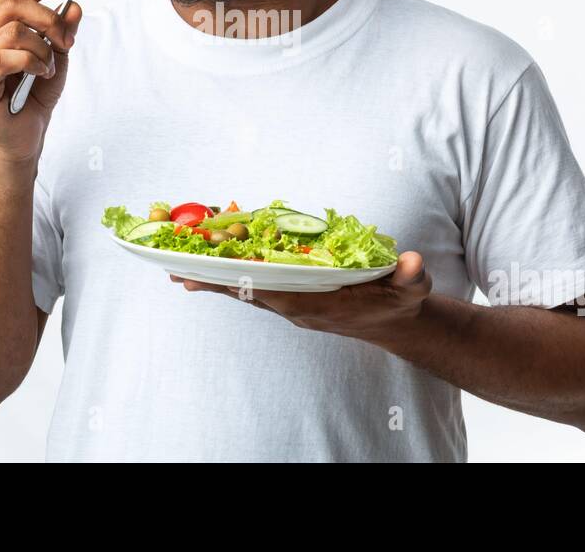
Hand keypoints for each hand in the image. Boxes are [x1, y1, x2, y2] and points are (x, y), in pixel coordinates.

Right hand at [0, 0, 83, 163]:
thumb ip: (62, 30)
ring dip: (42, 49)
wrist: (24, 135)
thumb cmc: (32, 96)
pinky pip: (6, 56)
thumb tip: (73, 5)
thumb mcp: (56, 56)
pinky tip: (40, 74)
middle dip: (49, 18)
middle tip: (66, 40)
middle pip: (13, 4)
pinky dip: (32, 62)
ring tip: (48, 67)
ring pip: (14, 30)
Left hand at [170, 252, 431, 343]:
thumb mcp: (410, 288)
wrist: (398, 322)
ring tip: (177, 269)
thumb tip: (412, 262)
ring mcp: (292, 303)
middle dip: (212, 281)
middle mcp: (296, 306)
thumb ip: (410, 276)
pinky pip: (257, 284)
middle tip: (172, 270)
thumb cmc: (400, 301)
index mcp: (315, 303)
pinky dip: (234, 274)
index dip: (238, 281)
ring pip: (247, 289)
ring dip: (215, 279)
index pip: (269, 291)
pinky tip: (213, 265)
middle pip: (247, 291)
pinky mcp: (293, 297)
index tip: (209, 275)